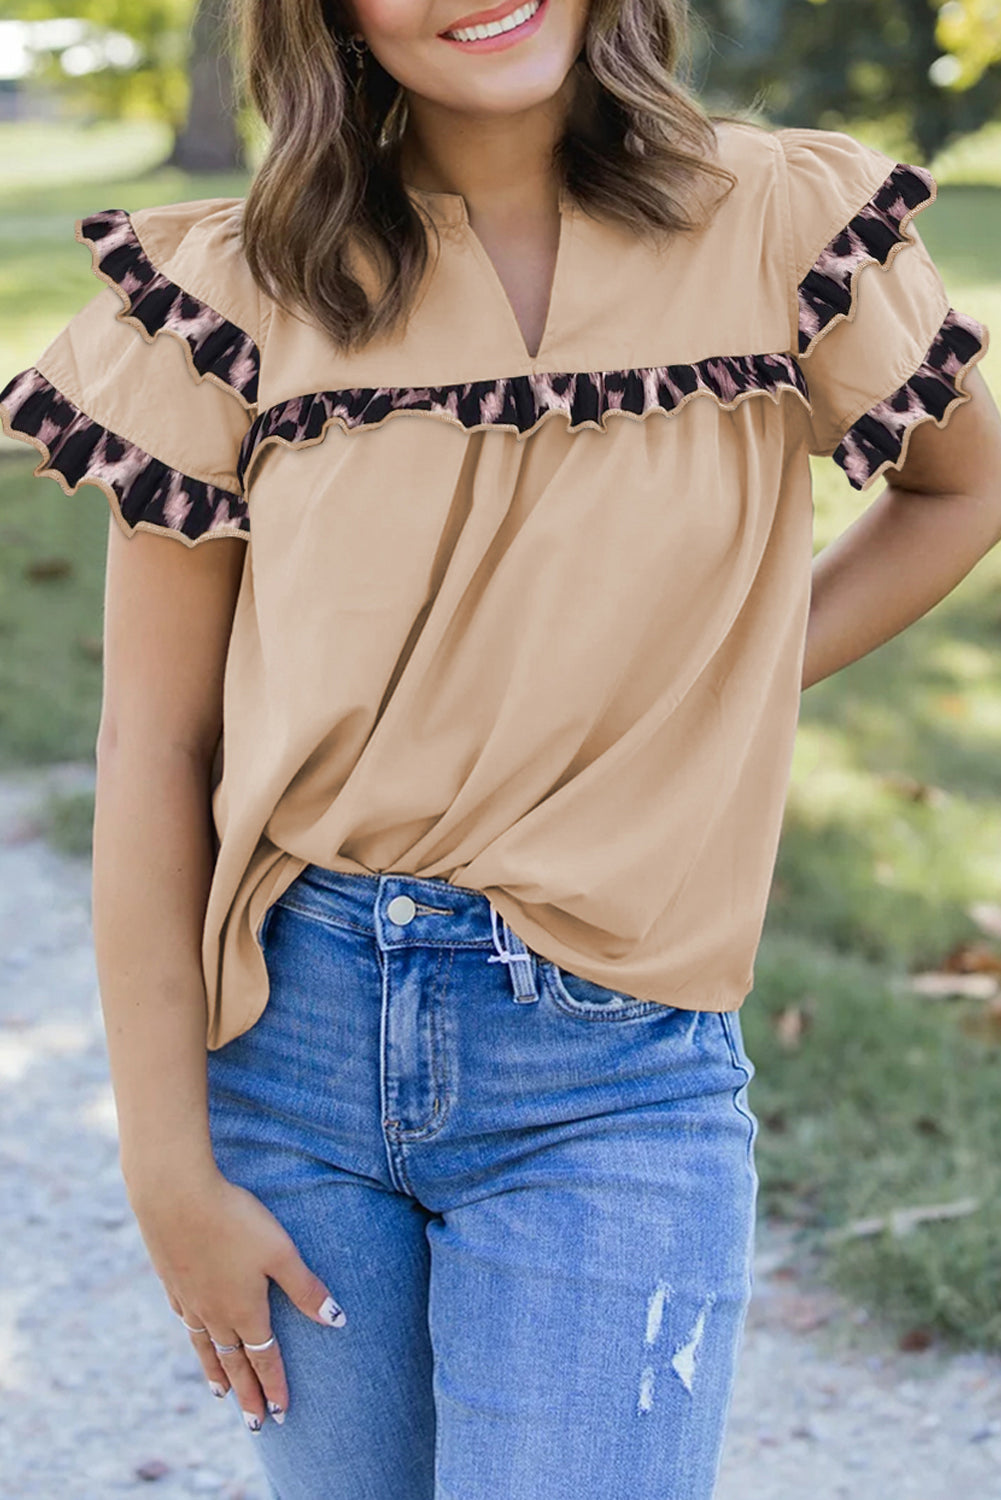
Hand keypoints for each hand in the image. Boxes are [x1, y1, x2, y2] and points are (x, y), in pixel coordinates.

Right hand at [129, 1167, 345, 1427]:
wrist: (174, 1197)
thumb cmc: (235, 1220)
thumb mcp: (280, 1252)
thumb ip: (306, 1288)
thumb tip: (336, 1321)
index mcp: (245, 1309)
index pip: (264, 1358)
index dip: (275, 1386)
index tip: (282, 1414)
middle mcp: (215, 1313)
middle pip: (234, 1363)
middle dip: (247, 1394)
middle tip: (256, 1425)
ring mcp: (190, 1299)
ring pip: (206, 1347)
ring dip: (216, 1373)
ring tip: (221, 1394)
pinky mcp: (172, 1280)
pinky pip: (186, 1321)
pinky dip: (194, 1338)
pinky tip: (195, 1334)